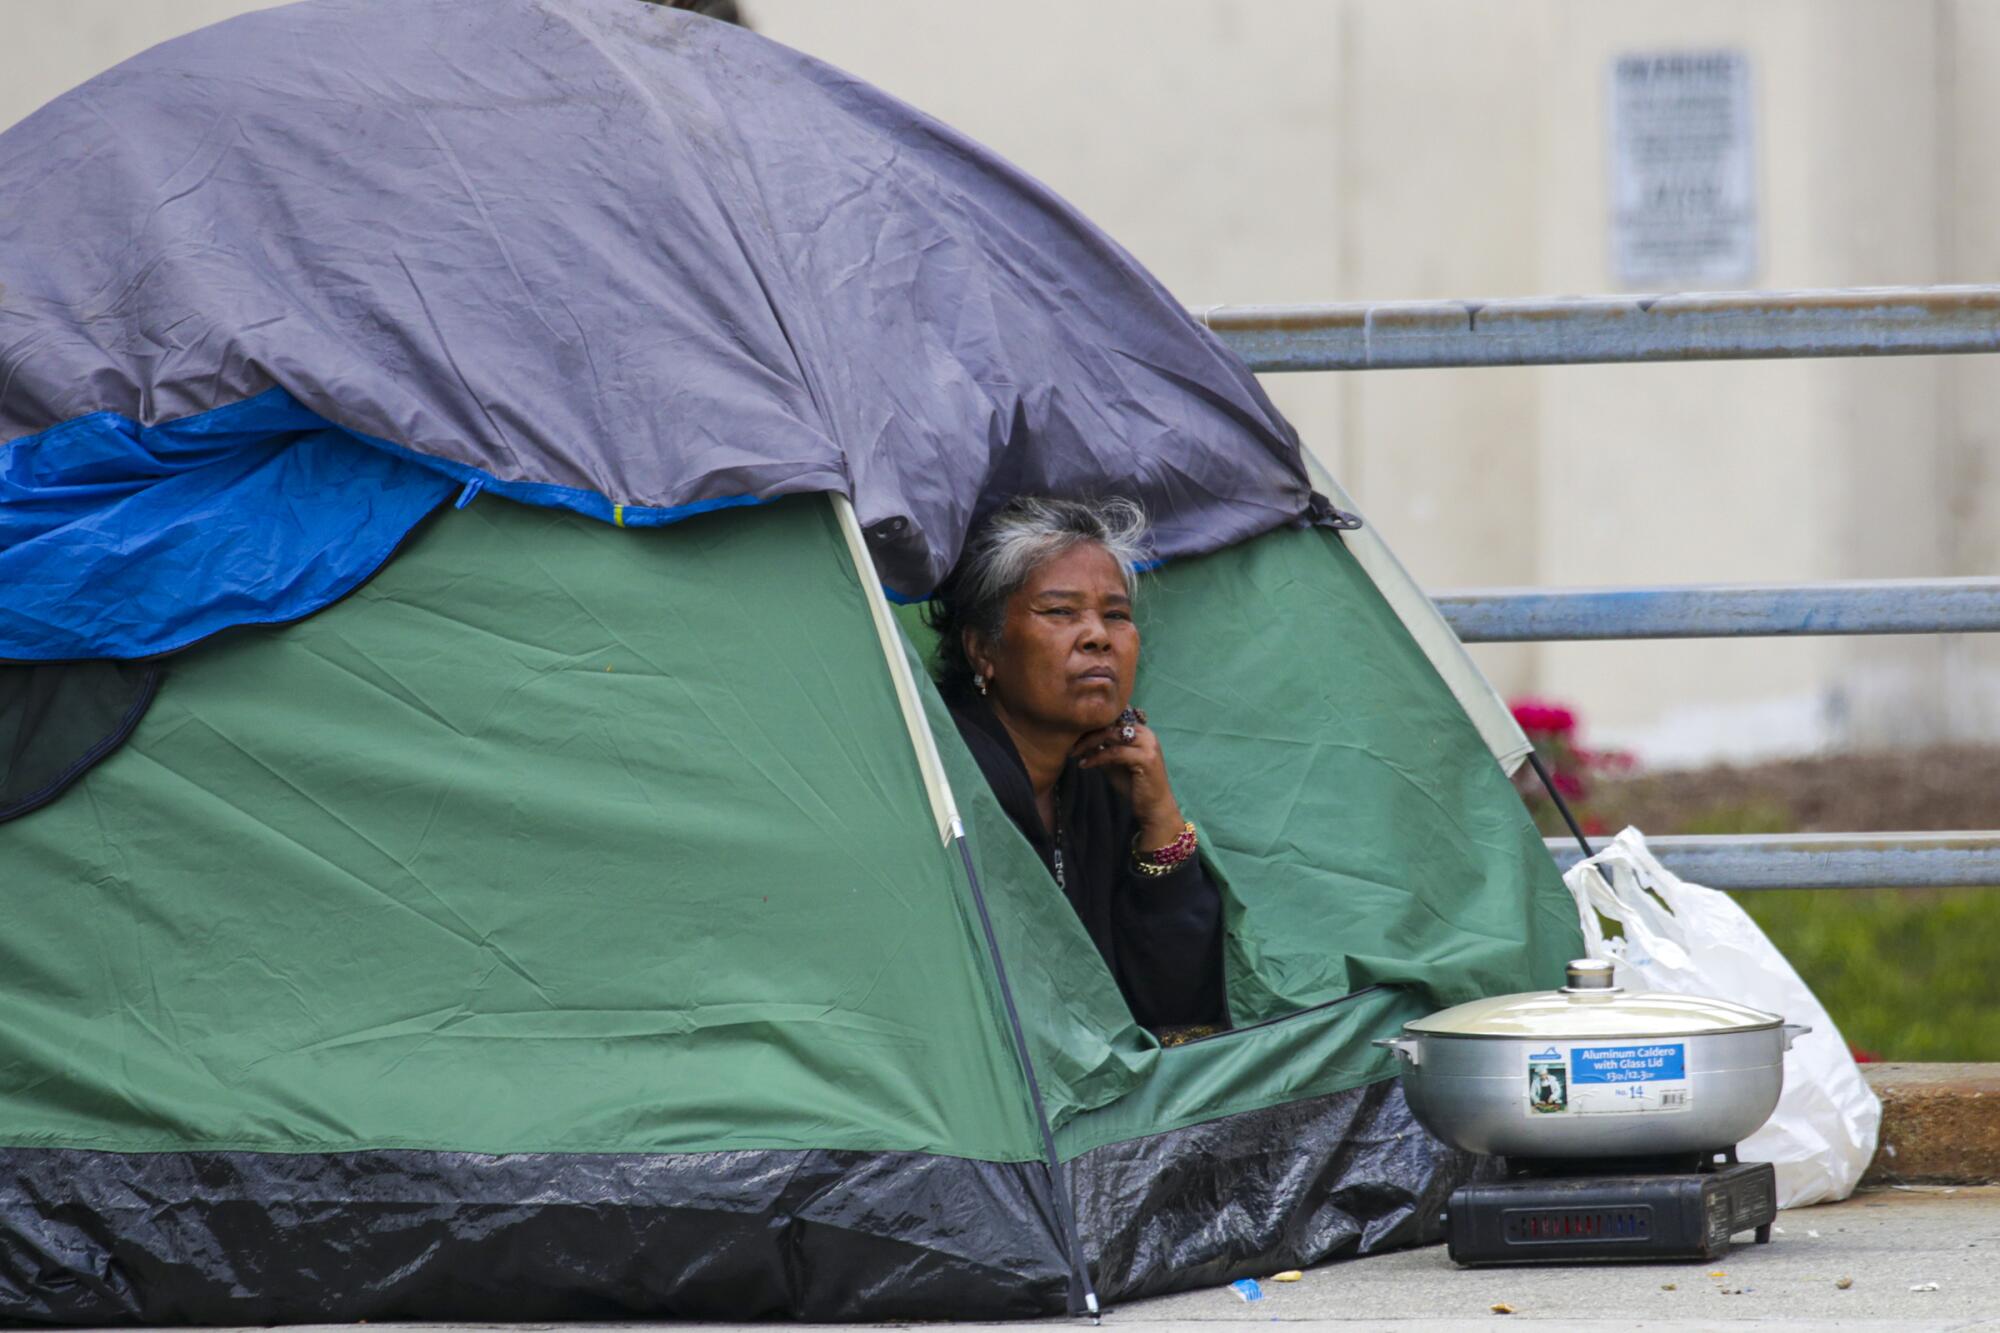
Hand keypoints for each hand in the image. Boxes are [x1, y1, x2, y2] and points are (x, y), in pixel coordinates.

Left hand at [1072, 708, 1185, 849]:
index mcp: (1141, 731)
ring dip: (1089, 744)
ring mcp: (1148, 745)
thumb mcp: (1114, 764)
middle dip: (1088, 733)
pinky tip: (1084, 764)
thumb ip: (1102, 749)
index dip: (1092, 726)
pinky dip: (1097, 757)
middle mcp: (1147, 734)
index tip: (1073, 735)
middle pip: (1111, 725)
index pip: (1113, 720)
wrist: (1153, 807)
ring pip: (1112, 735)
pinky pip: (1115, 753)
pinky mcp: (1146, 758)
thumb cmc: (1134, 786)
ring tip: (1074, 753)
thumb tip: (1080, 739)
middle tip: (1070, 745)